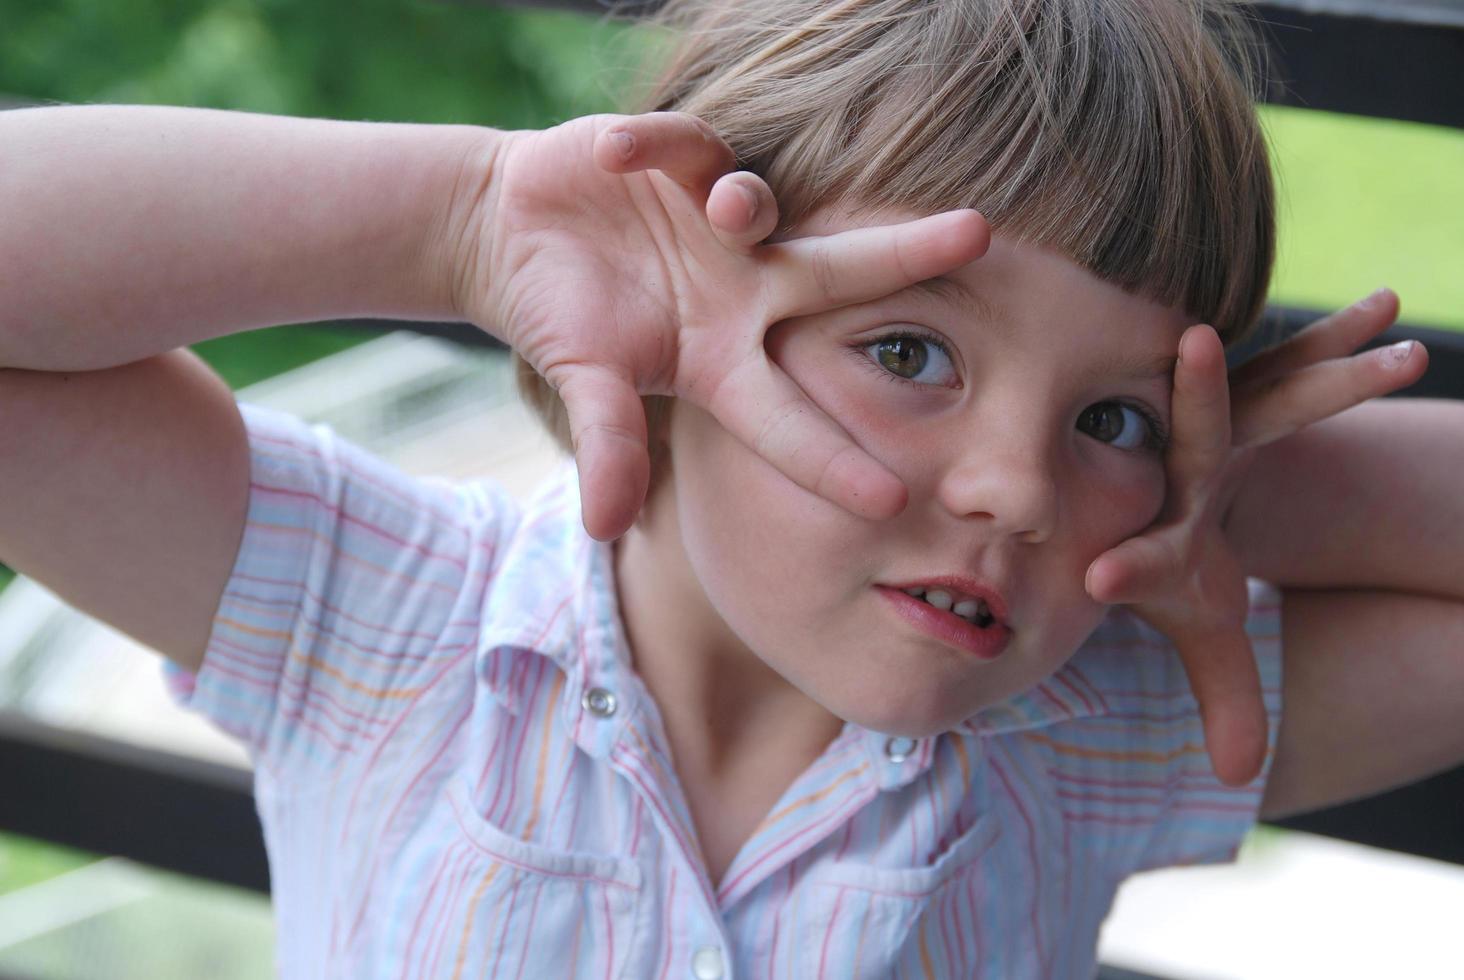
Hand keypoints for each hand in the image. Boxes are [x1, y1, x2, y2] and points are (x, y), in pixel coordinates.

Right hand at [452, 112, 988, 539]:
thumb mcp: (584, 380)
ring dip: (750, 203)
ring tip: (725, 206)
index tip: (895, 503)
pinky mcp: (679, 158)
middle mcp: (745, 288)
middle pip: (839, 274)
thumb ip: (608, 442)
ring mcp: (716, 221)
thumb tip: (605, 526)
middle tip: (981, 234)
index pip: (792, 417)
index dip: (834, 461)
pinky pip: (679, 145)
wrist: (519, 233)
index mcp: (726, 359)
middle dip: (908, 254)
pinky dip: (650, 148)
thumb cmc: (562, 315)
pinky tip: (616, 157)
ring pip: (761, 203)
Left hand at [1084, 290, 1427, 785]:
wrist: (1167, 487)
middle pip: (1195, 435)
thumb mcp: (1205, 626)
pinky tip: (1388, 305)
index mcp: (1161, 535)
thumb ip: (1222, 694)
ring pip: (1266, 384)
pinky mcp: (1255, 388)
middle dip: (1204, 396)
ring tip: (1385, 329)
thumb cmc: (1184, 562)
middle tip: (1197, 349)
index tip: (1102, 578)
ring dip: (1322, 359)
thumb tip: (1236, 777)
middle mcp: (1179, 465)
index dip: (1127, 568)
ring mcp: (1219, 416)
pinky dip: (1339, 338)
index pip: (1141, 557)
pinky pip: (1300, 362)